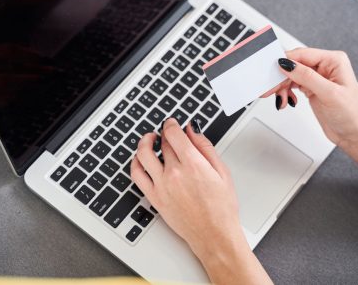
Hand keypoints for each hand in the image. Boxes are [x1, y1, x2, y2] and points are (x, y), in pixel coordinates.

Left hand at [131, 119, 272, 283]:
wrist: (214, 235)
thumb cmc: (221, 208)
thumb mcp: (222, 171)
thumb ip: (205, 147)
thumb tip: (192, 129)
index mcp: (193, 164)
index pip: (173, 134)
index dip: (170, 124)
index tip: (171, 123)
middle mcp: (175, 173)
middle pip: (162, 143)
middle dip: (164, 134)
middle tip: (168, 133)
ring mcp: (162, 186)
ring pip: (144, 155)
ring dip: (144, 142)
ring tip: (149, 139)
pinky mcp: (154, 198)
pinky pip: (137, 175)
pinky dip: (135, 162)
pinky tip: (140, 158)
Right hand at [263, 47, 357, 147]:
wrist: (355, 134)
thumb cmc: (352, 115)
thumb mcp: (328, 93)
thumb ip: (307, 77)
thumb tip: (287, 64)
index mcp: (334, 60)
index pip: (302, 54)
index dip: (285, 62)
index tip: (272, 71)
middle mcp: (325, 66)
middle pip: (294, 65)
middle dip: (281, 78)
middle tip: (270, 89)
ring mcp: (318, 78)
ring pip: (290, 76)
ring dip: (282, 88)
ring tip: (281, 100)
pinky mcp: (312, 88)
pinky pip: (292, 85)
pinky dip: (286, 93)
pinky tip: (287, 101)